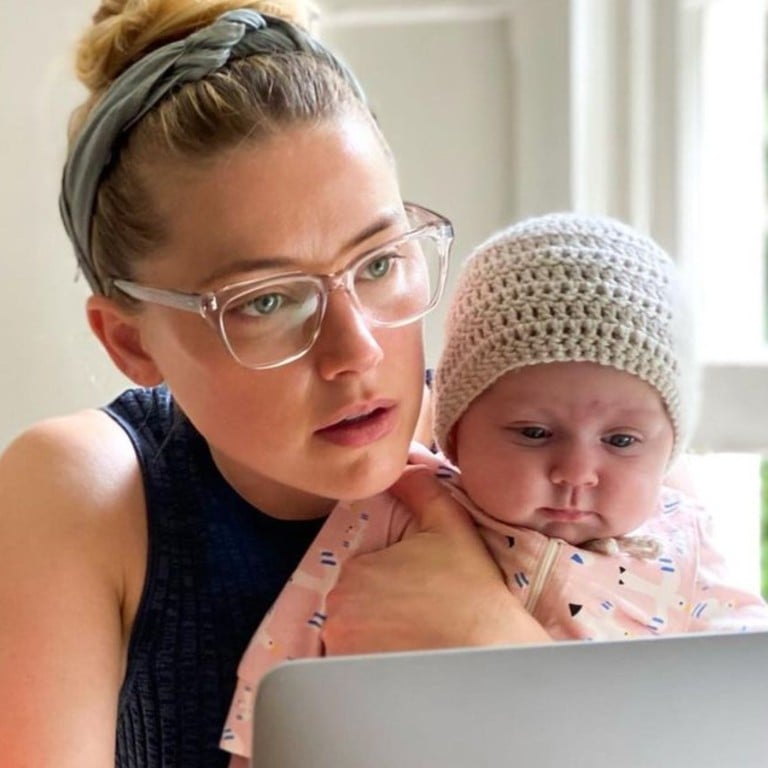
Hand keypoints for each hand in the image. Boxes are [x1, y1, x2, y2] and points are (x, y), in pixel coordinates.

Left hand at [323, 467, 549, 654]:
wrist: (490, 649)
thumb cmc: (471, 588)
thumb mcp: (448, 524)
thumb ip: (419, 489)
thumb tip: (402, 466)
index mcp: (356, 572)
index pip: (361, 573)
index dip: (388, 579)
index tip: (415, 588)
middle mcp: (339, 612)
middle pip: (353, 604)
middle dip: (378, 607)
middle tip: (417, 612)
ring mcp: (344, 649)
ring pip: (353, 634)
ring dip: (373, 635)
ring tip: (412, 637)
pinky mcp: (355, 678)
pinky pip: (354, 664)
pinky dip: (372, 661)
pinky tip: (403, 657)